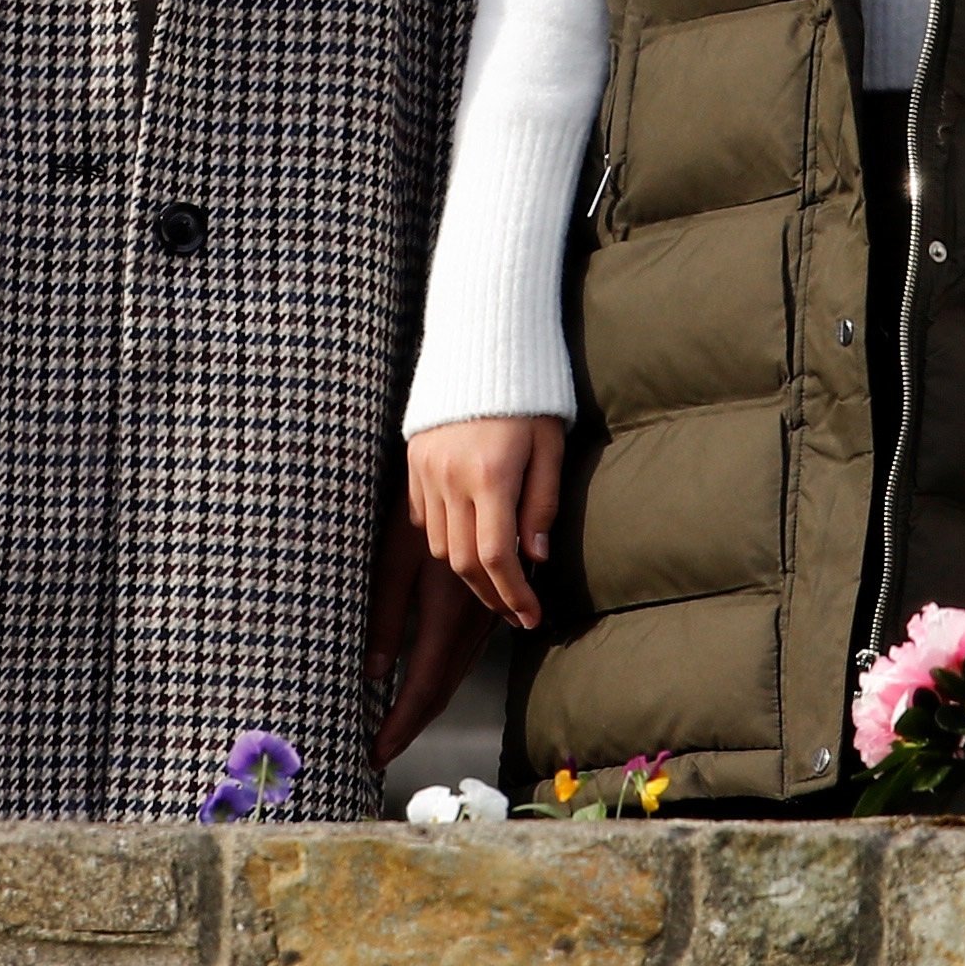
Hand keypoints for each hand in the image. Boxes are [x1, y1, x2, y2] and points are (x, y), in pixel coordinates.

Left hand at [365, 495, 496, 768]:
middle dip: (411, 723)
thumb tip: (374, 674)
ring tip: (395, 728)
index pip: (423, 684)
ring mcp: (486, 607)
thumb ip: (388, 613)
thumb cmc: (426, 496)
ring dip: (427, 703)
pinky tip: (425, 684)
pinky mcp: (489, 596)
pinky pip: (466, 648)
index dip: (400, 724)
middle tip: (377, 754)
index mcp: (446, 608)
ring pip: (456, 670)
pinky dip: (442, 676)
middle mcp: (472, 616)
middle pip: (442, 686)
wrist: (482, 456)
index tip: (375, 754)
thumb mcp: (397, 551)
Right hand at [407, 415, 564, 628]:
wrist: (482, 347)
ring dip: (469, 571)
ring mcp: (426, 472)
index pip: (497, 557)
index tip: (531, 618)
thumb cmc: (529, 396)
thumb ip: (542, 502)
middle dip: (491, 596)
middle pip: (464, 562)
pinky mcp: (413, 465)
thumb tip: (535, 558)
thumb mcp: (550, 445)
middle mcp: (451, 478)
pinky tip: (470, 540)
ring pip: (441, 547)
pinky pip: (426, 521)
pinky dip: (447, 541)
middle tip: (516, 613)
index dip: (513, 595)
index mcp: (491, 475)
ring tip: (497, 579)